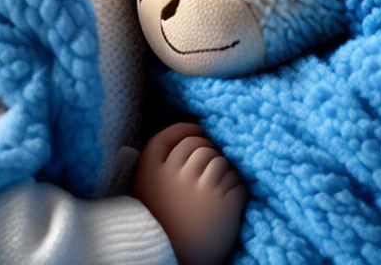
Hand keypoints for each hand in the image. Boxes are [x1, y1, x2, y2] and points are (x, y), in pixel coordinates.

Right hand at [132, 122, 246, 264]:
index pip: (171, 135)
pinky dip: (236, 188)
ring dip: (224, 169)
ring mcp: (202, 189)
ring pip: (220, 161)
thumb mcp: (144, 191)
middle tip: (211, 162)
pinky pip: (236, 181)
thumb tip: (183, 134)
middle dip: (208, 150)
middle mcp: (176, 176)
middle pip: (199, 146)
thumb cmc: (160, 228)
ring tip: (220, 184)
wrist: (173, 263)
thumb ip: (156, 162)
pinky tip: (230, 199)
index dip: (186, 130)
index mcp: (151, 172)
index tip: (197, 131)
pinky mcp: (225, 205)